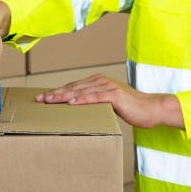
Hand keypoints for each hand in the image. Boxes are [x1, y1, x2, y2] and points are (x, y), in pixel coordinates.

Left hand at [34, 74, 184, 129]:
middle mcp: (101, 81)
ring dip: (64, 96)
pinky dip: (82, 99)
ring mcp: (108, 86)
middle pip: (73, 87)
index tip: (42, 98)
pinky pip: (95, 97)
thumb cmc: (130, 108)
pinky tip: (71, 102)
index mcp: (97, 82)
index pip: (73, 87)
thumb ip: (94, 103)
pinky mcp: (115, 95)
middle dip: (55, 94)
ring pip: (81, 91)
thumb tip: (78, 110)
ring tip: (50, 101)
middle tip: (39, 100)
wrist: (151, 109)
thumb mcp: (108, 105)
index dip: (57, 92)